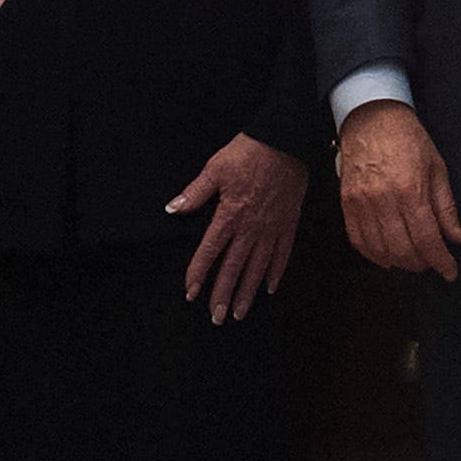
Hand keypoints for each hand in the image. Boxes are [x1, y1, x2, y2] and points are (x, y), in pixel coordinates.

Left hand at [169, 133, 308, 322]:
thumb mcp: (215, 168)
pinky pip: (282, 255)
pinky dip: (275, 273)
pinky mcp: (288, 224)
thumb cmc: (249, 152)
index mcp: (230, 214)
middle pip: (234, 268)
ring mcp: (271, 228)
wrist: (285, 142)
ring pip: (257, 268)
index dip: (198, 273)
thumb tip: (173, 209)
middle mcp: (250, 228)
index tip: (191, 292)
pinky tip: (269, 288)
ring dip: (247, 292)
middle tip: (216, 318)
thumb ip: (195, 193)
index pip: (210, 251)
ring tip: (239, 313)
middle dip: (223, 294)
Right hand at [337, 100, 460, 280]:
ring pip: (380, 250)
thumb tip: (456, 237)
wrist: (371, 116)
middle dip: (422, 264)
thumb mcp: (437, 168)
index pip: (427, 240)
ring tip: (411, 257)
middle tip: (431, 261)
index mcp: (410, 190)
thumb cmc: (406, 138)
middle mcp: (383, 200)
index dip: (441, 262)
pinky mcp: (347, 202)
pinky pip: (357, 239)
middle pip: (403, 250)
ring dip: (399, 262)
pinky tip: (385, 254)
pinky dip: (372, 254)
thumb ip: (446, 207)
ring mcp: (362, 202)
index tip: (450, 271)